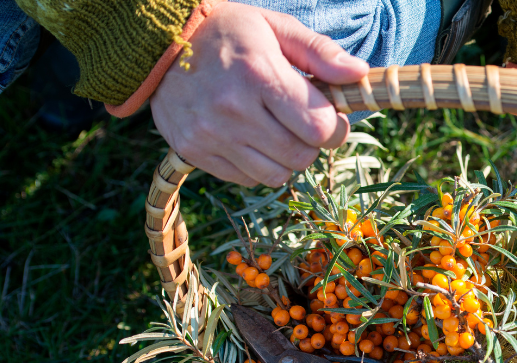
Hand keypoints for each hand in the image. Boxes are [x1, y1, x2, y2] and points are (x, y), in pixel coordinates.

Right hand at [150, 3, 368, 186]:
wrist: (157, 42)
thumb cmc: (227, 32)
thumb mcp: (275, 28)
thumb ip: (320, 53)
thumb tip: (359, 74)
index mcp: (258, 74)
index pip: (319, 127)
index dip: (334, 127)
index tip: (328, 116)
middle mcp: (233, 109)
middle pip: (301, 156)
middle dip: (311, 143)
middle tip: (300, 122)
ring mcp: (210, 134)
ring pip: (276, 175)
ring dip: (285, 158)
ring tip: (274, 130)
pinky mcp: (193, 152)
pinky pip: (246, 180)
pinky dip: (256, 166)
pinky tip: (248, 137)